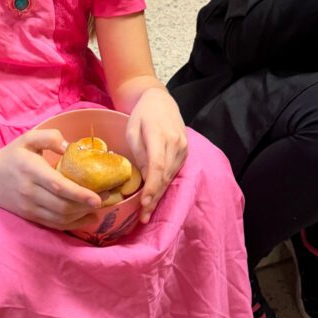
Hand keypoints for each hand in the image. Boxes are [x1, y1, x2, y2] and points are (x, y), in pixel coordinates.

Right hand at [0, 129, 101, 228]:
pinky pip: (53, 224)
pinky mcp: (29, 216)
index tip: (98, 198)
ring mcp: (29, 207)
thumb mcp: (28, 138)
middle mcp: (29, 191)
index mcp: (31, 170)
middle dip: (86, 206)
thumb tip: (71, 148)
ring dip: (81, 216)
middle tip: (107, 200)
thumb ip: (50, 137)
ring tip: (98, 210)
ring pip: (60, 218)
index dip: (80, 194)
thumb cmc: (12, 155)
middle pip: (62, 206)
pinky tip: (85, 218)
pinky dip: (72, 224)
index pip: (58, 186)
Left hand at [126, 87, 187, 223]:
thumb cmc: (142, 114)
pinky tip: (155, 196)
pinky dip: (164, 185)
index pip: (158, 166)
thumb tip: (144, 177)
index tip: (144, 202)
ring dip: (160, 195)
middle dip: (154, 198)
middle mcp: (176, 143)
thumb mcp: (132, 130)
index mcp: (160, 135)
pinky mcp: (185, 152)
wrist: (160, 100)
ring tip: (147, 212)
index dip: (152, 186)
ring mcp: (183, 148)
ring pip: (171, 177)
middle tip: (143, 217)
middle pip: (165, 176)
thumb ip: (139, 153)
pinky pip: (174, 172)